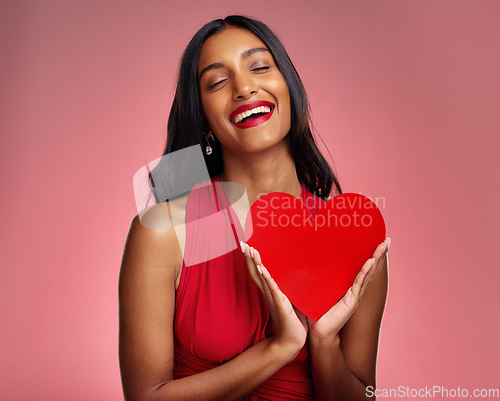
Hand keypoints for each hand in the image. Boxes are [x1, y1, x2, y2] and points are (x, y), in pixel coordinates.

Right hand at [241, 241, 307, 359]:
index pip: (258, 271)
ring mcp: (274, 298)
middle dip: (249, 257)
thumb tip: (294, 275)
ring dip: (256, 264)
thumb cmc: (291, 321)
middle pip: (256, 271)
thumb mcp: (289, 301)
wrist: (290, 341)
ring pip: (262, 277)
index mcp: (270, 291)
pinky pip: (273, 289)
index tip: (247, 245)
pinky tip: (262, 269)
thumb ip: (287, 289)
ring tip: (251, 250)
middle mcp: (269, 293)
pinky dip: (267, 278)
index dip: (251, 259)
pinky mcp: (281, 305)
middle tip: (243, 243)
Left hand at [307, 237, 390, 340]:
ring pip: (369, 273)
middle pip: (371, 268)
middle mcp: (356, 289)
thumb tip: (308, 256)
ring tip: (383, 246)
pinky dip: (365, 271)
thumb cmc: (316, 310)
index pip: (363, 266)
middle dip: (380, 254)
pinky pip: (359, 283)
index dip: (371, 254)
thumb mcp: (320, 287)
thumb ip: (320, 274)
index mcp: (350, 285)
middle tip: (387, 239)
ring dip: (377, 259)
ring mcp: (356, 295)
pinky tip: (371, 261)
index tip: (378, 240)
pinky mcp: (352, 301)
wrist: (317, 331)